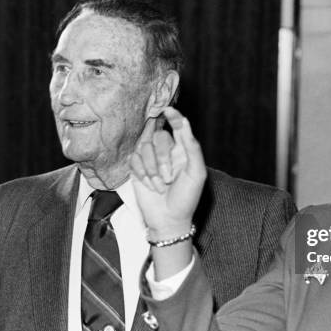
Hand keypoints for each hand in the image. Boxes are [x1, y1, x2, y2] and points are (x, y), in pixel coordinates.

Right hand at [129, 107, 206, 237]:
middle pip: (158, 137)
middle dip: (161, 159)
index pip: (178, 126)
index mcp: (183, 150)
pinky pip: (133, 159)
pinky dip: (141, 174)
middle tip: (168, 179)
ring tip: (160, 186)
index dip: (174, 116)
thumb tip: (185, 122)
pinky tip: (149, 186)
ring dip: (151, 170)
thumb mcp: (196, 173)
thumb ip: (192, 147)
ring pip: (144, 148)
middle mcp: (166, 151)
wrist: (168, 220)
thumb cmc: (187, 198)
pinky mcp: (137, 168)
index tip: (169, 110)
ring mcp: (150, 159)